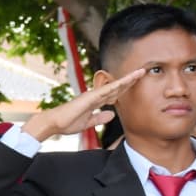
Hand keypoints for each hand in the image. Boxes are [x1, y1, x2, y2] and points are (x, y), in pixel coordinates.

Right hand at [22, 68, 143, 141]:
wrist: (53, 123)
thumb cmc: (66, 123)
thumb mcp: (87, 123)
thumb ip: (99, 118)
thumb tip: (111, 115)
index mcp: (95, 102)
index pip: (114, 94)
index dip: (126, 88)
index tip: (136, 83)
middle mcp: (95, 96)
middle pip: (116, 87)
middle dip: (130, 80)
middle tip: (143, 72)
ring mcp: (92, 95)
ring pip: (113, 86)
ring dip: (127, 79)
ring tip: (139, 72)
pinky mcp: (88, 98)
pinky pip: (105, 90)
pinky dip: (116, 86)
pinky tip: (125, 81)